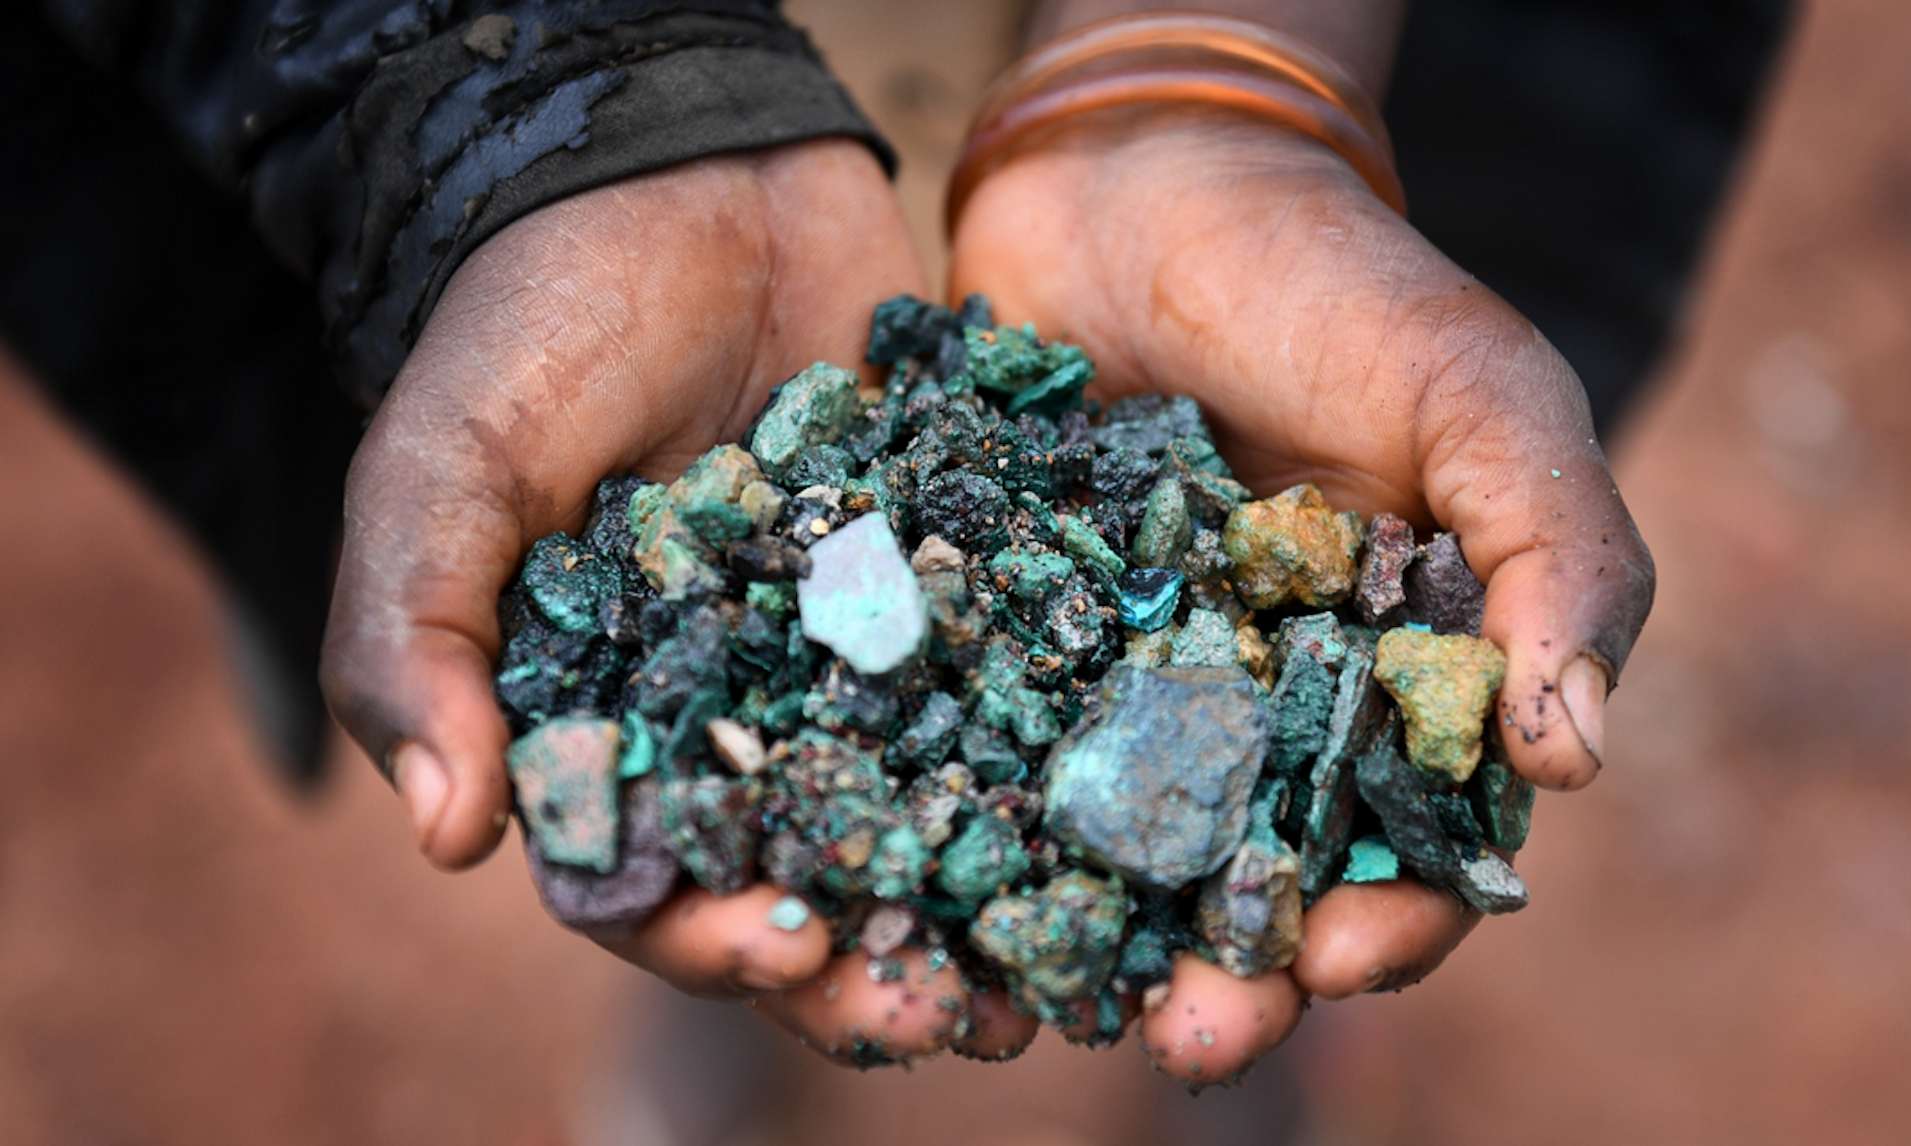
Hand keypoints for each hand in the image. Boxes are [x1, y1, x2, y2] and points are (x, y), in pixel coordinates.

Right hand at [320, 139, 1017, 1063]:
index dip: (714, 939)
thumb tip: (447, 838)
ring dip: (984, 900)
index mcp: (617, 727)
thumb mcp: (443, 478)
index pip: (655, 881)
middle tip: (949, 1011)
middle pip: (808, 877)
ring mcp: (860, 656)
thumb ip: (418, 644)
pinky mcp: (958, 579)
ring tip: (1054, 968)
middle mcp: (745, 717)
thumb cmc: (530, 332)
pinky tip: (1126, 807)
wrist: (678, 178)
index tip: (790, 957)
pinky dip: (1063, 753)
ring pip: (927, 811)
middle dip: (871, 959)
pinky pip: (1016, 680)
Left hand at [950, 108, 1654, 1082]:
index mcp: (1382, 685)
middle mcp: (1246, 711)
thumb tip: (1577, 759)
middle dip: (1213, 970)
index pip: (1401, 844)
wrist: (1144, 180)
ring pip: (1094, 851)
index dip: (1382, 924)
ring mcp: (1112, 685)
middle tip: (1172, 1036)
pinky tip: (908, 887)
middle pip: (1238, 883)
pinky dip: (942, 827)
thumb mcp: (1483, 400)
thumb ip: (1556, 561)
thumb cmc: (1339, 288)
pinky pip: (966, 756)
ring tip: (1028, 998)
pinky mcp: (995, 645)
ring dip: (1067, 937)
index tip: (1328, 968)